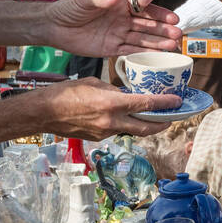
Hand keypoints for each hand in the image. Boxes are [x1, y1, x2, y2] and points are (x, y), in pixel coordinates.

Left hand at [46, 0, 181, 57]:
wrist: (54, 26)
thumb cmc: (68, 8)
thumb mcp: (85, 0)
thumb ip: (102, 0)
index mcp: (118, 5)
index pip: (143, 8)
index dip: (158, 12)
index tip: (173, 17)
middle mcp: (121, 20)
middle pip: (146, 25)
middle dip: (163, 29)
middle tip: (179, 34)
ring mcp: (118, 34)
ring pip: (142, 39)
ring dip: (158, 42)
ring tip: (174, 45)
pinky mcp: (111, 48)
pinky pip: (131, 50)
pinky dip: (145, 53)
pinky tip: (159, 54)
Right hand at [46, 78, 182, 138]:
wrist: (44, 112)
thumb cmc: (65, 93)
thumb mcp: (94, 84)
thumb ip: (113, 90)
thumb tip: (126, 94)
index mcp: (112, 104)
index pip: (147, 105)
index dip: (165, 104)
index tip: (177, 102)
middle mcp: (111, 121)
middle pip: (146, 128)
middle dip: (161, 124)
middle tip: (170, 118)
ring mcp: (104, 133)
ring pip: (131, 130)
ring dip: (141, 125)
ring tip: (149, 116)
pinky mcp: (97, 138)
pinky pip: (116, 131)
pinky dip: (122, 124)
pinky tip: (121, 117)